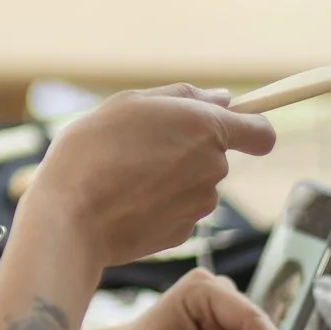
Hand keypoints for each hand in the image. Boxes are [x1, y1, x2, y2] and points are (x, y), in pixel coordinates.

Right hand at [25, 87, 276, 267]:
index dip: (250, 128)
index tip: (234, 126)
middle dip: (187, 150)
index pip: (261, 132)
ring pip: (195, 185)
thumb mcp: (131, 103)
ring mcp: (199, 205)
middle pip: (217, 156)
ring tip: (125, 175)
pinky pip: (178, 211)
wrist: (70, 216)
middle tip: (139, 148)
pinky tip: (126, 201)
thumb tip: (224, 98)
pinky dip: (158, 205)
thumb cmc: (93, 150)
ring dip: (171, 178)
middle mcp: (213, 168)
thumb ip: (185, 95)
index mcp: (207, 127)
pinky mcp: (181, 234)